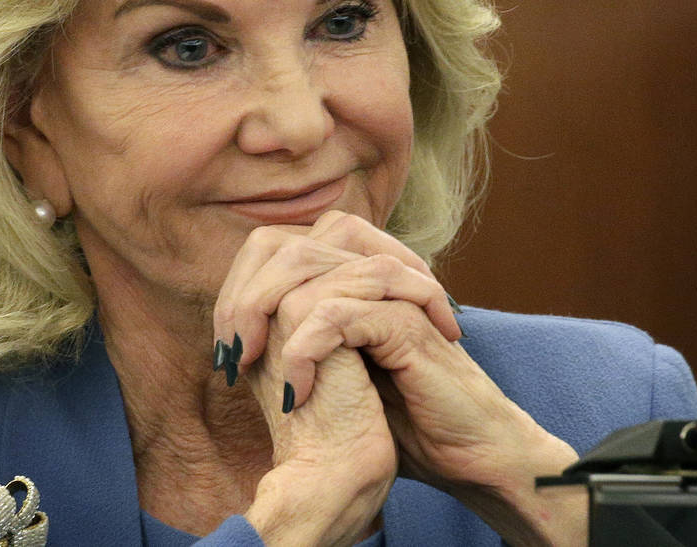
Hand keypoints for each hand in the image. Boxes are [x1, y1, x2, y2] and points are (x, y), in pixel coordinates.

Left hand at [216, 211, 584, 544]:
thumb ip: (297, 343)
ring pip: (307, 264)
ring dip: (263, 312)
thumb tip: (238, 332)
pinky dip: (304, 347)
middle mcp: (371, 275)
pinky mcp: (407, 321)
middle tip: (231, 351)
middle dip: (245, 295)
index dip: (242, 287)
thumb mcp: (335, 376)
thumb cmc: (406, 419)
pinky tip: (294, 388)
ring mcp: (392, 292)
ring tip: (246, 363)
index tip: (227, 347)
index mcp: (354, 281)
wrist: (469, 454)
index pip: (280, 247)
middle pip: (287, 243)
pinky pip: (338, 311)